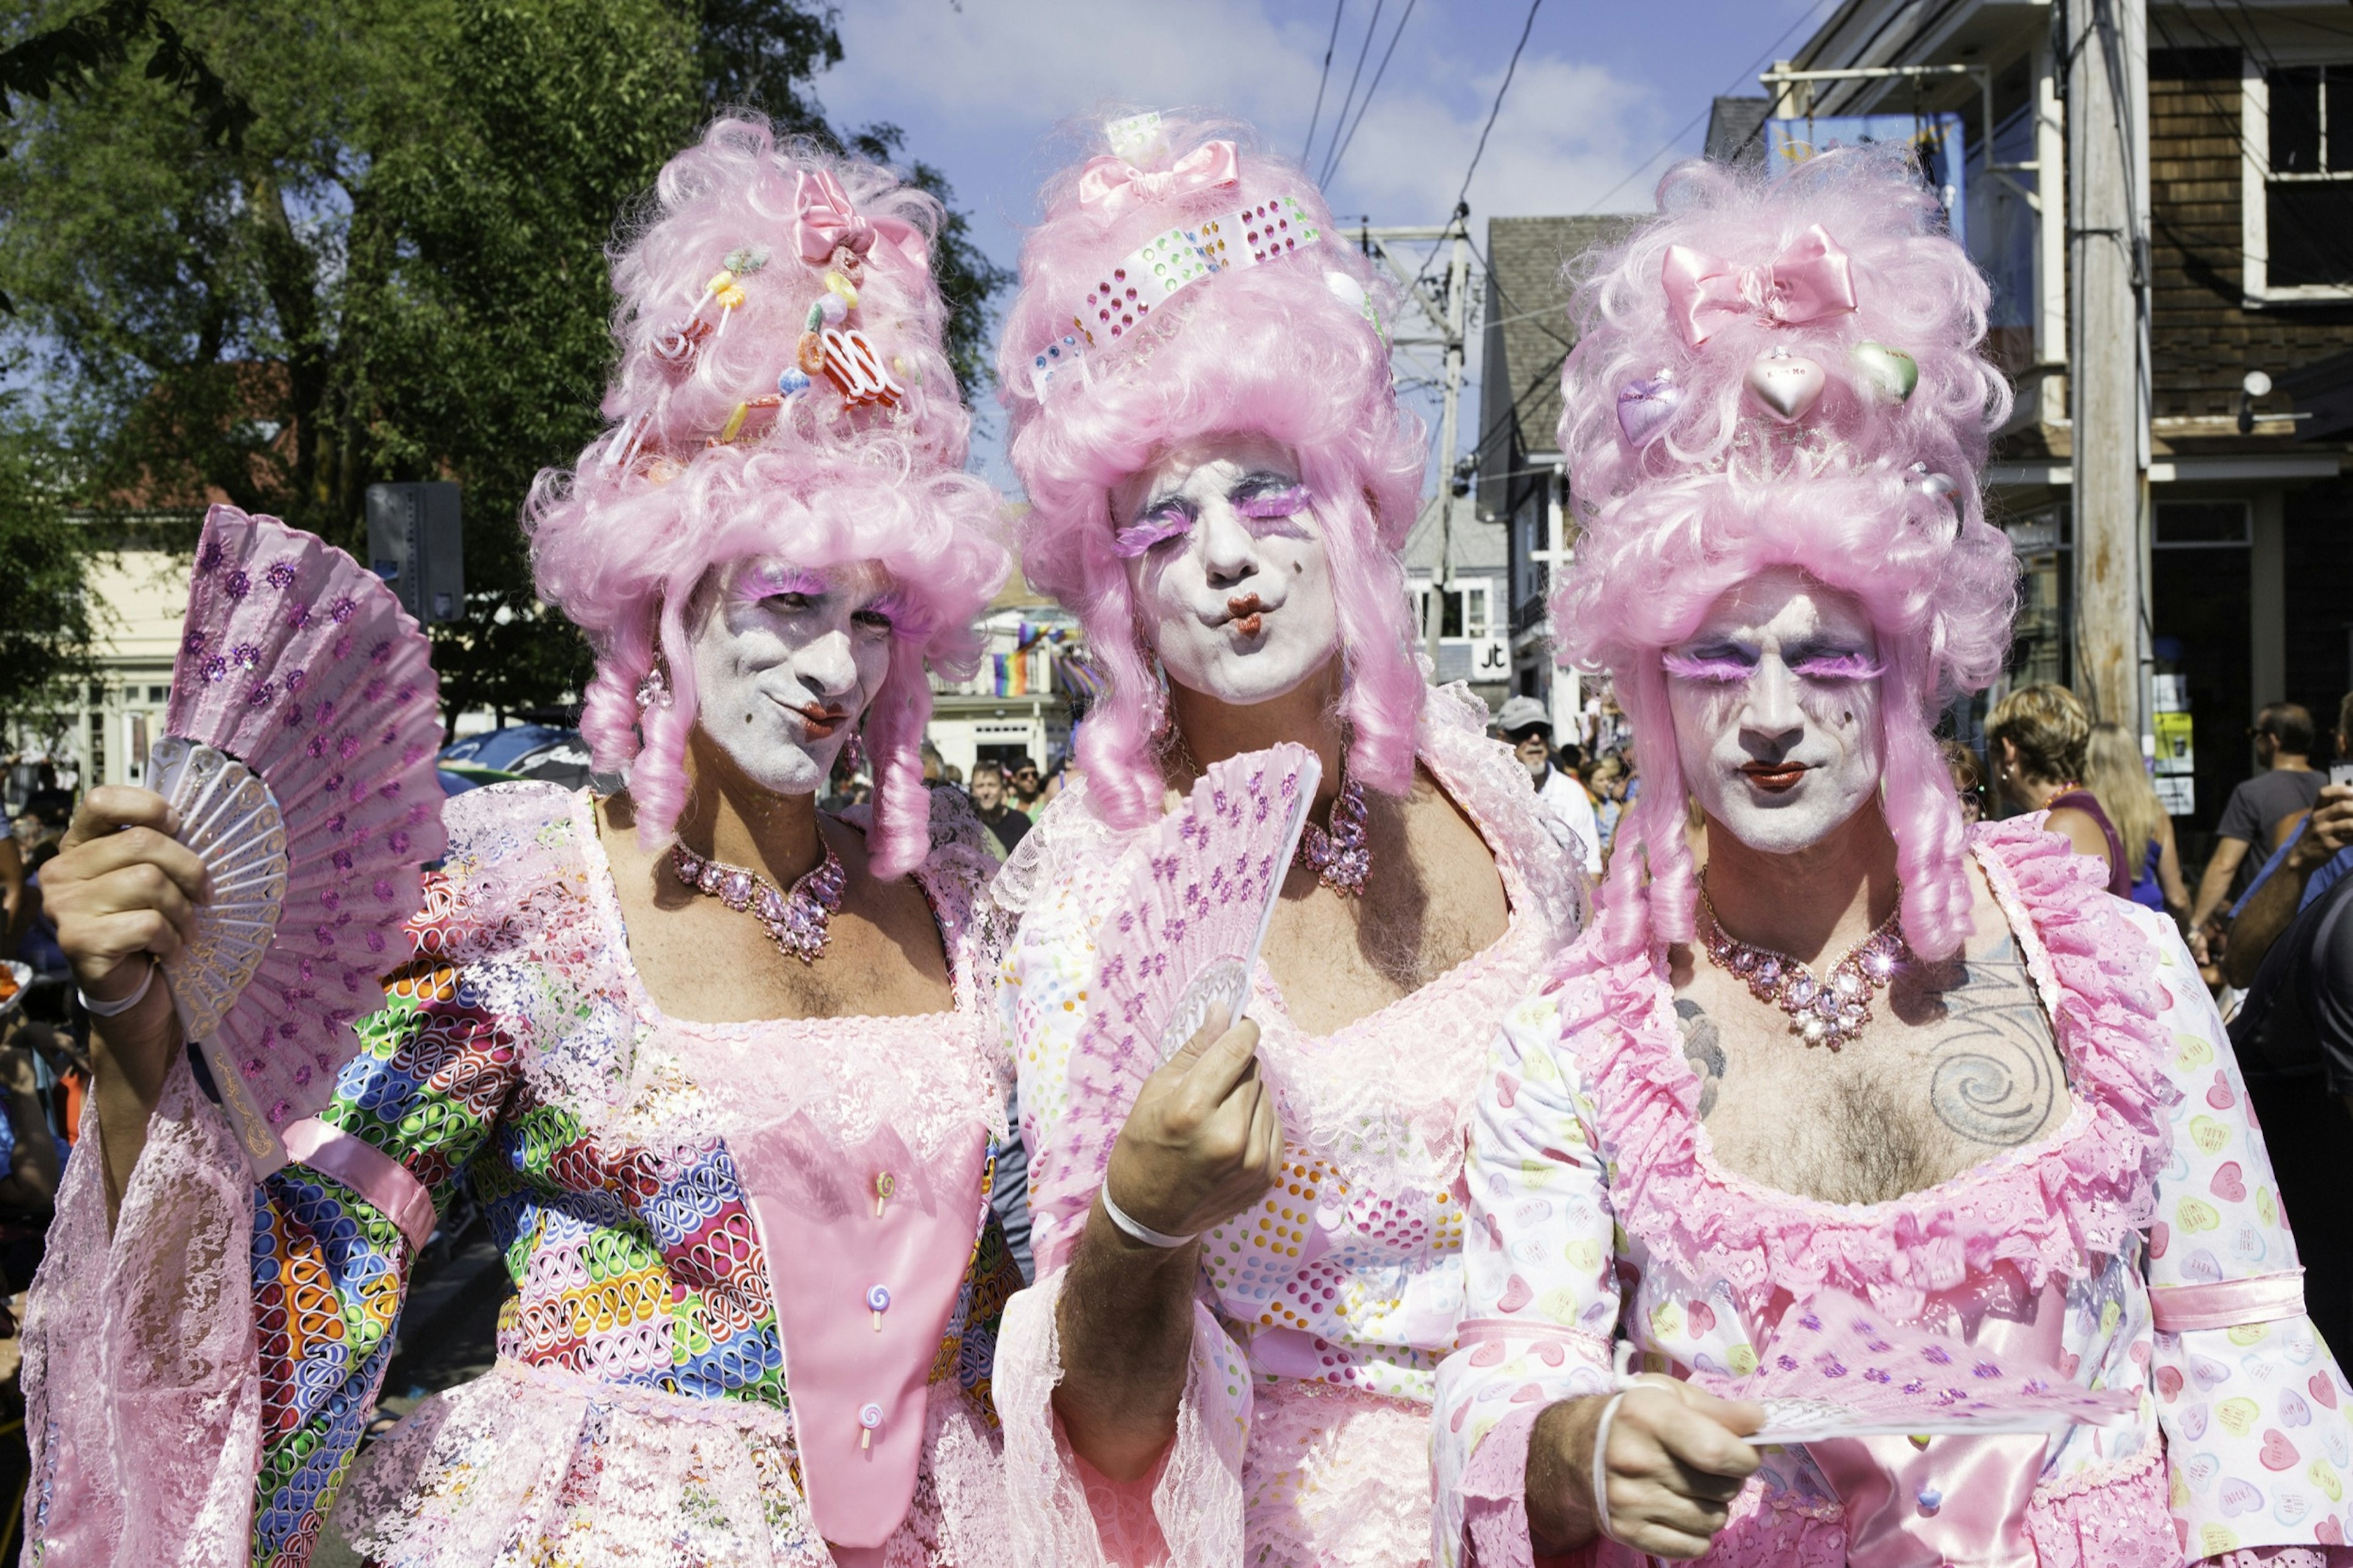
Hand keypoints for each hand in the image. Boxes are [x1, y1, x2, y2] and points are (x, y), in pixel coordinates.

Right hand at [45, 787, 208, 999]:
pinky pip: (148, 923)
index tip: (178, 825)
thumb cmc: (148, 924)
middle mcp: (61, 872)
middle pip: (142, 843)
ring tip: (185, 930)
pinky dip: (173, 939)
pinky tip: (170, 952)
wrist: (134, 989)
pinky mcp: (78, 940)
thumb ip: (157, 847)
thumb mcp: (152, 877)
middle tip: (205, 896)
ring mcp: (64, 907)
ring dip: (184, 911)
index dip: (147, 806)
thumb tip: (199, 820)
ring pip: (150, 882)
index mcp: (78, 847)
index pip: (101, 801)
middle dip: (190, 869)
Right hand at [1101, 1005, 1280, 1243]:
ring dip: (1247, 1096)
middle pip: (1253, 1071)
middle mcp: (1228, 1136)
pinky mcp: (1267, 1177)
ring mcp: (1252, 1161)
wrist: (1149, 1218)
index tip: (1239, 1025)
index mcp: (1192, 1109)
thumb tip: (1224, 1009)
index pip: (1238, 1049)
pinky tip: (1231, 1136)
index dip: (1242, 1030)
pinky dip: (1257, 1122)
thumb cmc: (1144, 1148)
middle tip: (1211, 1086)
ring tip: (1218, 1116)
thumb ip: (1196, 1049)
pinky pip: (1275, 1126)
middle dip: (1236, 1068)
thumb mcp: (1156, 1091)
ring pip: (1266, 1096)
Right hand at [1529, 1377, 1763, 1559]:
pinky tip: (1681, 1509)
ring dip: (1715, 1506)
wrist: (1576, 1448)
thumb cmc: (1634, 1416)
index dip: (1746, 1457)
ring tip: (1694, 1486)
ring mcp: (1628, 1500)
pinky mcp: (1627, 1531)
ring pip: (1712, 1520)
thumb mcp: (1670, 1396)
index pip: (1717, 1452)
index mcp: (1646, 1416)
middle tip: (1713, 1467)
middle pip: (1721, 1489)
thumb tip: (1760, 1422)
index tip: (1745, 1453)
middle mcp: (1633, 1460)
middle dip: (1731, 1479)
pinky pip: (1693, 1547)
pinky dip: (1698, 1533)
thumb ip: (1718, 1409)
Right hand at [2290, 785, 2352, 871]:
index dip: (2341, 790)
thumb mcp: (2318, 819)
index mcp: (2316, 809)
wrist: (2301, 856)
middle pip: (2342, 806)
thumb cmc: (2315, 835)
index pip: (2324, 792)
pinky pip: (2351, 839)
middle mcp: (2318, 819)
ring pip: (2350, 824)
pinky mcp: (2331, 845)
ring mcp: (2324, 832)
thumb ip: (2333, 809)